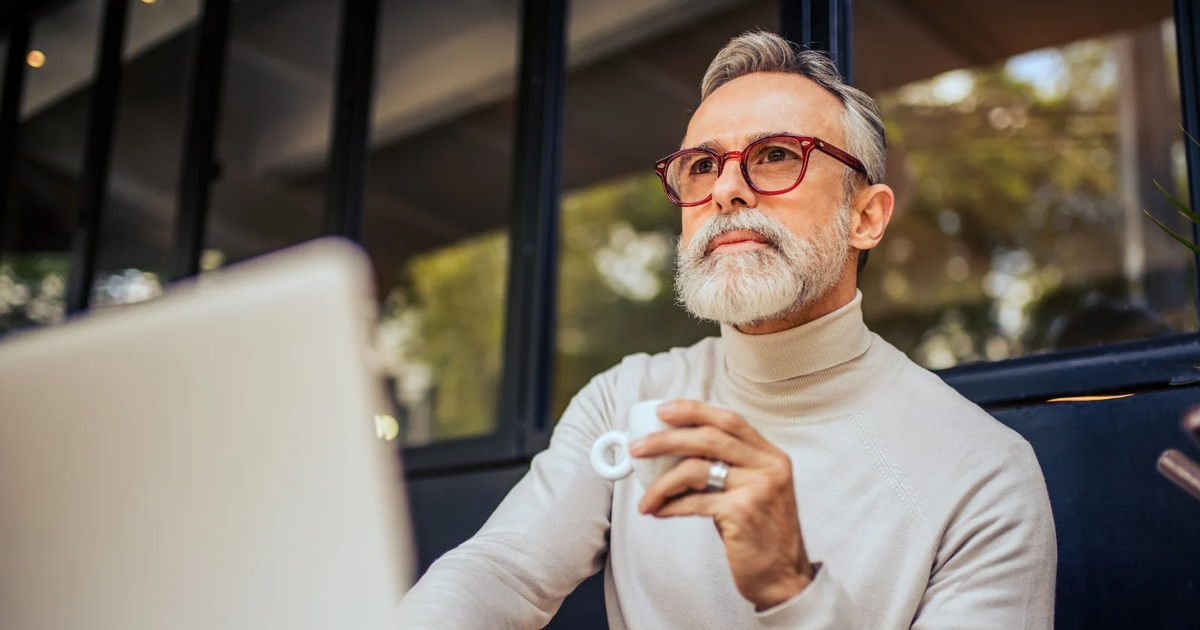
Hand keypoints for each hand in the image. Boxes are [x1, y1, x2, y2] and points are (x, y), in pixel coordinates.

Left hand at [629, 400, 813, 610]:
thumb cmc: (760, 535)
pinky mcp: (742, 513)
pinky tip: (658, 510)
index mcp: (772, 456)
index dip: (694, 410)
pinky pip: (694, 501)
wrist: (783, 579)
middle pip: (708, 438)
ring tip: (646, 497)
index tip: (663, 409)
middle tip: (638, 448)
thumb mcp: (754, 492)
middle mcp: (769, 467)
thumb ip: (729, 469)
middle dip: (665, 440)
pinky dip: (670, 505)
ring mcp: (757, 489)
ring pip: (695, 469)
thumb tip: (677, 454)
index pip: (729, 420)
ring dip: (661, 483)